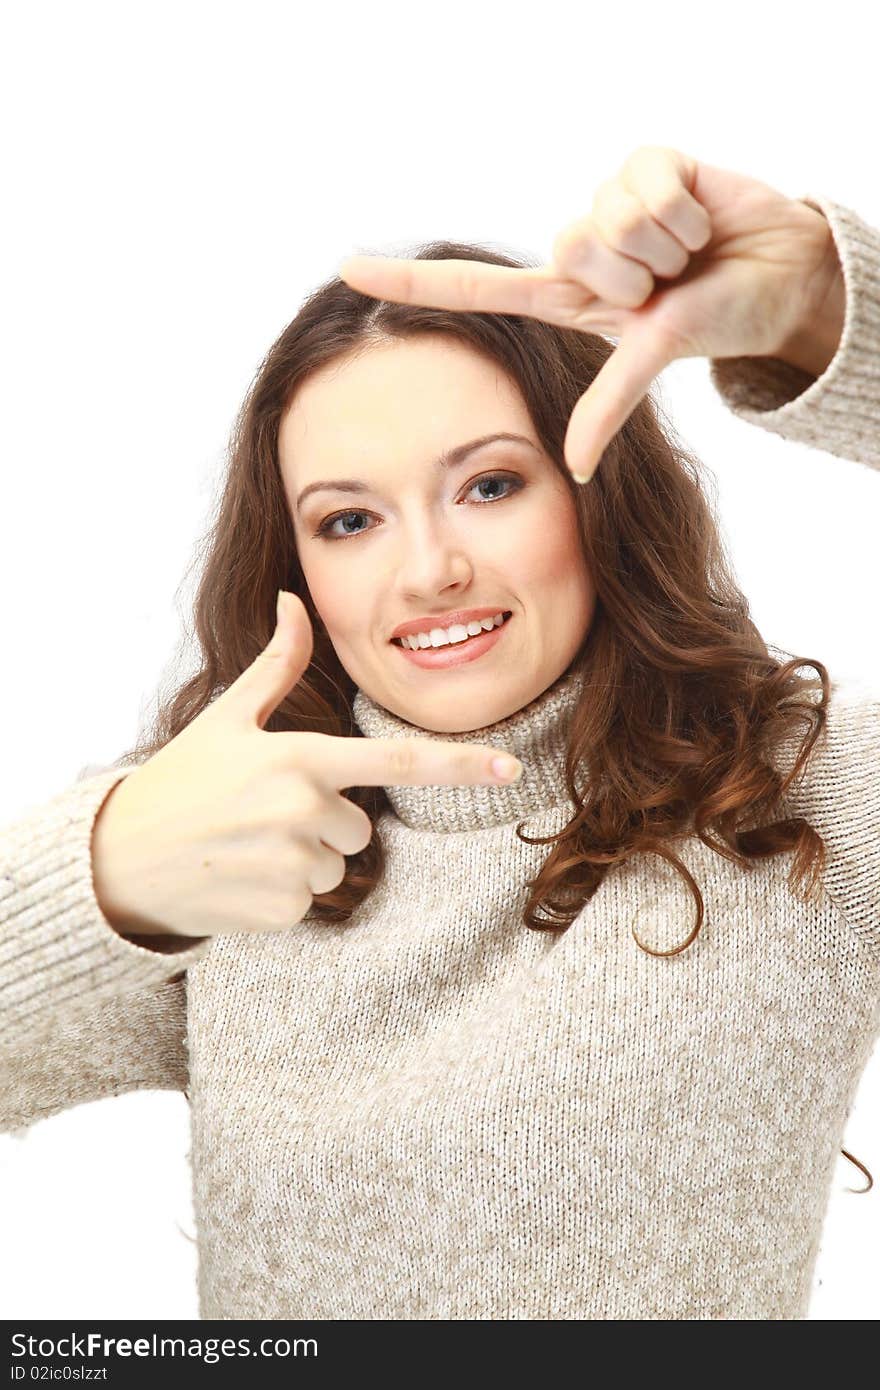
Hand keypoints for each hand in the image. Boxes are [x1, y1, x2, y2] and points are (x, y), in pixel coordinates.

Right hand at [91, 593, 521, 941]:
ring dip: (303, 860)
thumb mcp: (227, 717)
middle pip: (360, 828)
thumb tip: (293, 599)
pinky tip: (241, 876)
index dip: (460, 765)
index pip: (397, 763)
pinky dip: (282, 895)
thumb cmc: (182, 779)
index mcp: (299, 759)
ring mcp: (290, 864)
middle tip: (264, 815)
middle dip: (325, 822)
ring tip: (248, 845)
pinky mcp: (279, 911)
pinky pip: (310, 903)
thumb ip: (278, 665)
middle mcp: (301, 810)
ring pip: (336, 869)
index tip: (510, 767)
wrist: (120, 855)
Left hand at [338, 145, 839, 481]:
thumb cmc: (710, 321)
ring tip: (687, 254)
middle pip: (573, 246)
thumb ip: (609, 405)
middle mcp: (578, 247)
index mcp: (565, 297)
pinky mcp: (647, 162)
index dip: (412, 283)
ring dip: (664, 245)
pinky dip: (686, 209)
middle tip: (667, 283)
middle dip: (635, 273)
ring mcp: (608, 202)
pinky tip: (700, 218)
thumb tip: (574, 466)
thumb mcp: (653, 359)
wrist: (777, 277)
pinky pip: (648, 186)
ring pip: (611, 218)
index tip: (346, 270)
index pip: (475, 288)